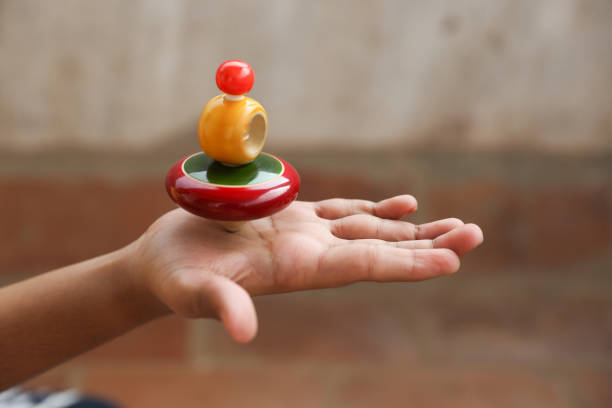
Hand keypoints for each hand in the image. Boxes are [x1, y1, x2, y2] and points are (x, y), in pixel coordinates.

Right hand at [130, 195, 482, 342]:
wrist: (165, 262)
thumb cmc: (175, 277)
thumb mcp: (194, 290)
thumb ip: (222, 305)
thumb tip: (244, 332)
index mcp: (298, 269)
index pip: (364, 266)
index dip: (407, 263)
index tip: (452, 260)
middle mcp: (312, 254)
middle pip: (382, 249)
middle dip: (428, 244)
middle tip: (475, 234)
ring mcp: (306, 234)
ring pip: (372, 229)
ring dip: (414, 226)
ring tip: (455, 223)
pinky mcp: (294, 217)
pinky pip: (346, 211)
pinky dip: (378, 208)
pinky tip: (406, 204)